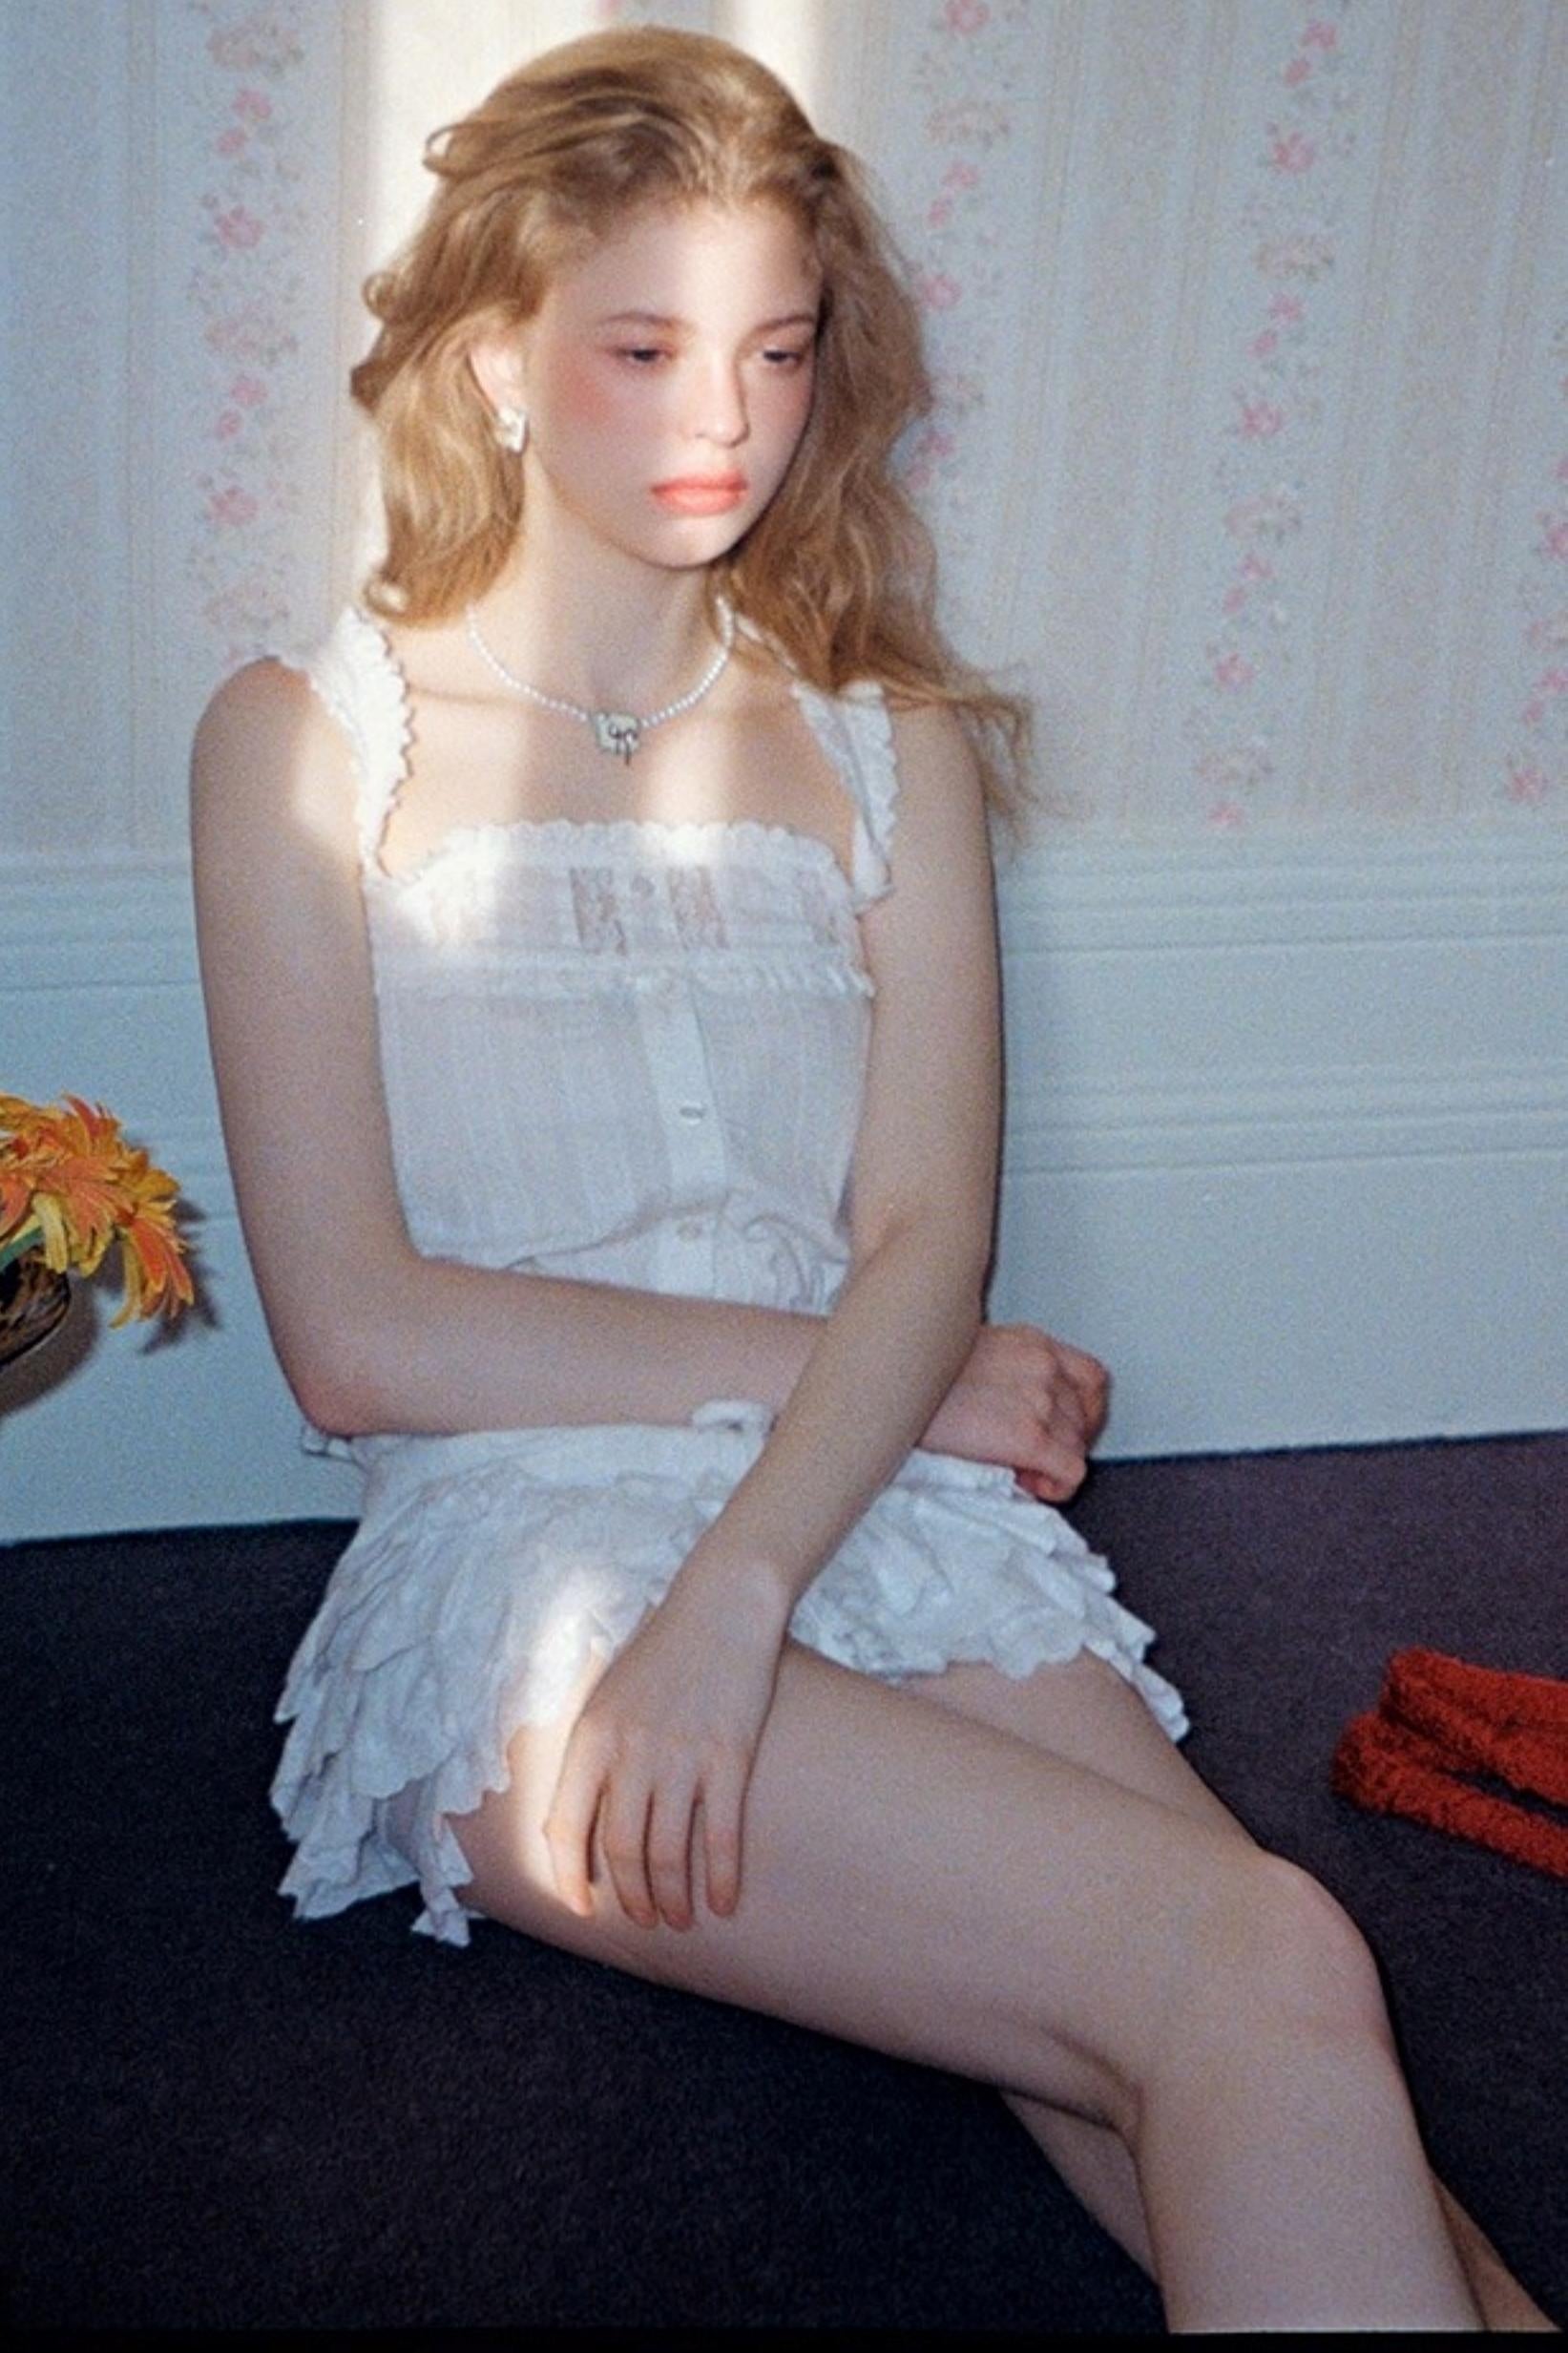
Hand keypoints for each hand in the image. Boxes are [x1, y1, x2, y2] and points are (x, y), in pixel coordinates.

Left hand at [543, 1567, 786, 1932]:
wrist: (722, 1604)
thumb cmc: (664, 1651)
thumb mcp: (609, 1696)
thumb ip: (594, 1753)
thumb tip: (586, 1820)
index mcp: (591, 1738)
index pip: (565, 1828)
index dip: (569, 1878)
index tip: (583, 1908)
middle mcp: (630, 1752)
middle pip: (620, 1851)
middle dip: (632, 1899)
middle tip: (647, 1920)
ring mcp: (681, 1757)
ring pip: (668, 1854)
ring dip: (673, 1898)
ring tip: (682, 1919)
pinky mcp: (729, 1757)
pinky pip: (722, 1836)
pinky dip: (721, 1878)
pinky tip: (725, 1902)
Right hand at [922, 1322, 1109, 1503]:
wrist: (888, 1382)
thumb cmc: (913, 1373)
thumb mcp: (970, 1353)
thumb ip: (1005, 1371)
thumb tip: (1014, 1409)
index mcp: (1031, 1343)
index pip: (1090, 1378)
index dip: (1085, 1412)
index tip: (1065, 1430)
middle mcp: (1043, 1366)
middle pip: (1084, 1418)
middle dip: (1063, 1443)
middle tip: (1031, 1458)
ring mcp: (1040, 1400)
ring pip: (1078, 1446)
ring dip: (1054, 1464)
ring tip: (1019, 1470)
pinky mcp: (1029, 1436)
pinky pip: (1071, 1472)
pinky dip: (1057, 1486)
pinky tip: (1029, 1483)